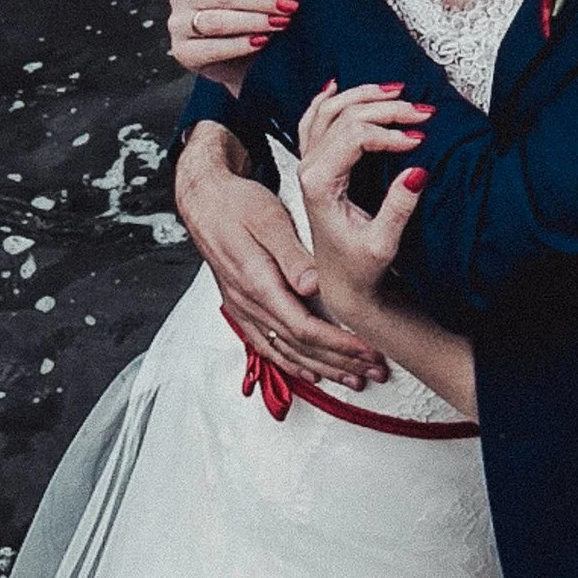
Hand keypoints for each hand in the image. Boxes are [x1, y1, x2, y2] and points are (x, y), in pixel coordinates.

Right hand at [168, 0, 294, 75]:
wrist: (241, 56)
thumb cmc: (250, 10)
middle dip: (261, 0)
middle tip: (290, 6)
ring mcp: (178, 24)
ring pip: (217, 21)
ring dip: (254, 21)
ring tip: (282, 23)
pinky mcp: (183, 53)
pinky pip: (212, 48)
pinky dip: (240, 45)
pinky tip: (263, 42)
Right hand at [174, 122, 387, 389]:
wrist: (203, 199)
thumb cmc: (237, 203)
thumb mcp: (269, 220)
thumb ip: (292, 255)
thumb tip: (314, 285)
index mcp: (258, 284)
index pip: (305, 328)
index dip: (339, 345)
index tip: (369, 351)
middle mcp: (248, 304)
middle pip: (300, 347)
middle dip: (340, 363)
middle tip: (374, 371)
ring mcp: (243, 309)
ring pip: (286, 352)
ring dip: (322, 369)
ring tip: (354, 379)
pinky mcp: (241, 307)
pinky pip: (267, 346)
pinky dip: (292, 363)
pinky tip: (312, 372)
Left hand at [294, 79, 434, 316]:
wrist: (341, 282)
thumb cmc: (359, 267)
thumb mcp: (383, 243)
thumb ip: (398, 208)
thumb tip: (418, 171)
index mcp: (320, 184)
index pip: (355, 137)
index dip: (391, 132)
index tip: (421, 139)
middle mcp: (309, 168)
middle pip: (345, 116)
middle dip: (387, 108)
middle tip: (422, 111)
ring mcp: (309, 163)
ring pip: (329, 109)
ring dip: (364, 95)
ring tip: (396, 91)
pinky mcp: (315, 164)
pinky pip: (313, 120)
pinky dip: (327, 100)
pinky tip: (337, 86)